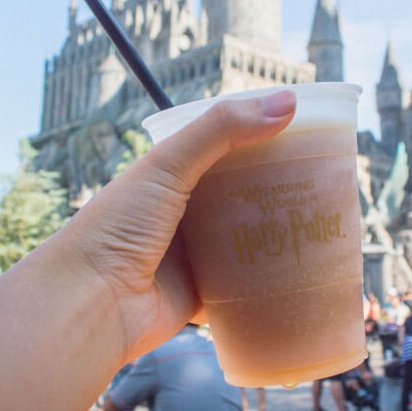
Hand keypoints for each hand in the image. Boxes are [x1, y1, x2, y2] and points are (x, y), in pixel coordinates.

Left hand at [63, 91, 295, 361]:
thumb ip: (221, 130)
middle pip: (241, 194)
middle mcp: (182, 212)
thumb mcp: (166, 165)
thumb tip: (287, 103)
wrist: (89, 307)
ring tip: (321, 223)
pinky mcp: (201, 294)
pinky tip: (300, 271)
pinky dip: (267, 281)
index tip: (303, 132)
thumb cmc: (115, 228)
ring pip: (246, 239)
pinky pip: (243, 285)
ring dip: (276, 234)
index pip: (223, 146)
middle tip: (323, 181)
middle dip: (277, 188)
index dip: (260, 137)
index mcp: (169, 175)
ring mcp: (192, 255)